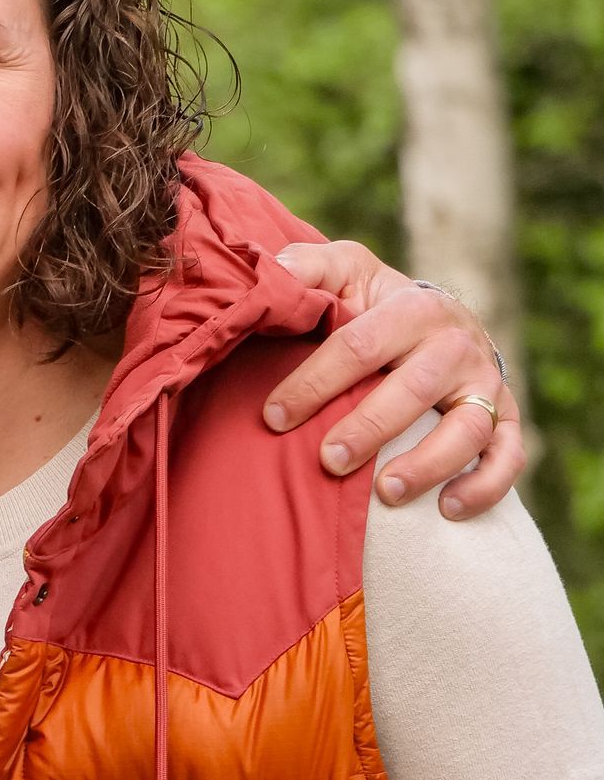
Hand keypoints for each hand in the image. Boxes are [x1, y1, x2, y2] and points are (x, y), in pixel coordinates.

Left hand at [261, 242, 522, 517]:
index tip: (275, 416)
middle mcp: (456, 345)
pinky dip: (484, 486)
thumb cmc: (376, 306)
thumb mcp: (346, 273)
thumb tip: (272, 272)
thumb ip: (309, 269)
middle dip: (370, 426)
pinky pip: (508, 457)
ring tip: (386, 493)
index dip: (315, 381)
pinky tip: (446, 510)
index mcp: (412, 308)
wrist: (440, 324)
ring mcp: (485, 386)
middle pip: (414, 389)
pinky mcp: (507, 420)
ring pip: (467, 428)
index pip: (360, 344)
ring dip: (429, 463)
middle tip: (329, 460)